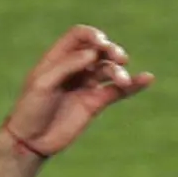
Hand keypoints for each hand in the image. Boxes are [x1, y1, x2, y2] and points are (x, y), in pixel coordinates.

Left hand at [3, 26, 152, 156]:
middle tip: (118, 58)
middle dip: (111, 51)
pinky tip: (147, 79)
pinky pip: (117, 91)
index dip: (92, 35)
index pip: (79, 36)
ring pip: (109, 70)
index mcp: (58, 57)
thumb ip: (66, 66)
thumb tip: (92, 54)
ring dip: (119, 71)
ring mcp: (86, 85)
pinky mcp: (95, 103)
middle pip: (99, 50)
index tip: (101, 43)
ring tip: (123, 81)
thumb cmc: (30, 109)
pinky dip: (133, 85)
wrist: (31, 141)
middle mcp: (75, 68)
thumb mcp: (42, 84)